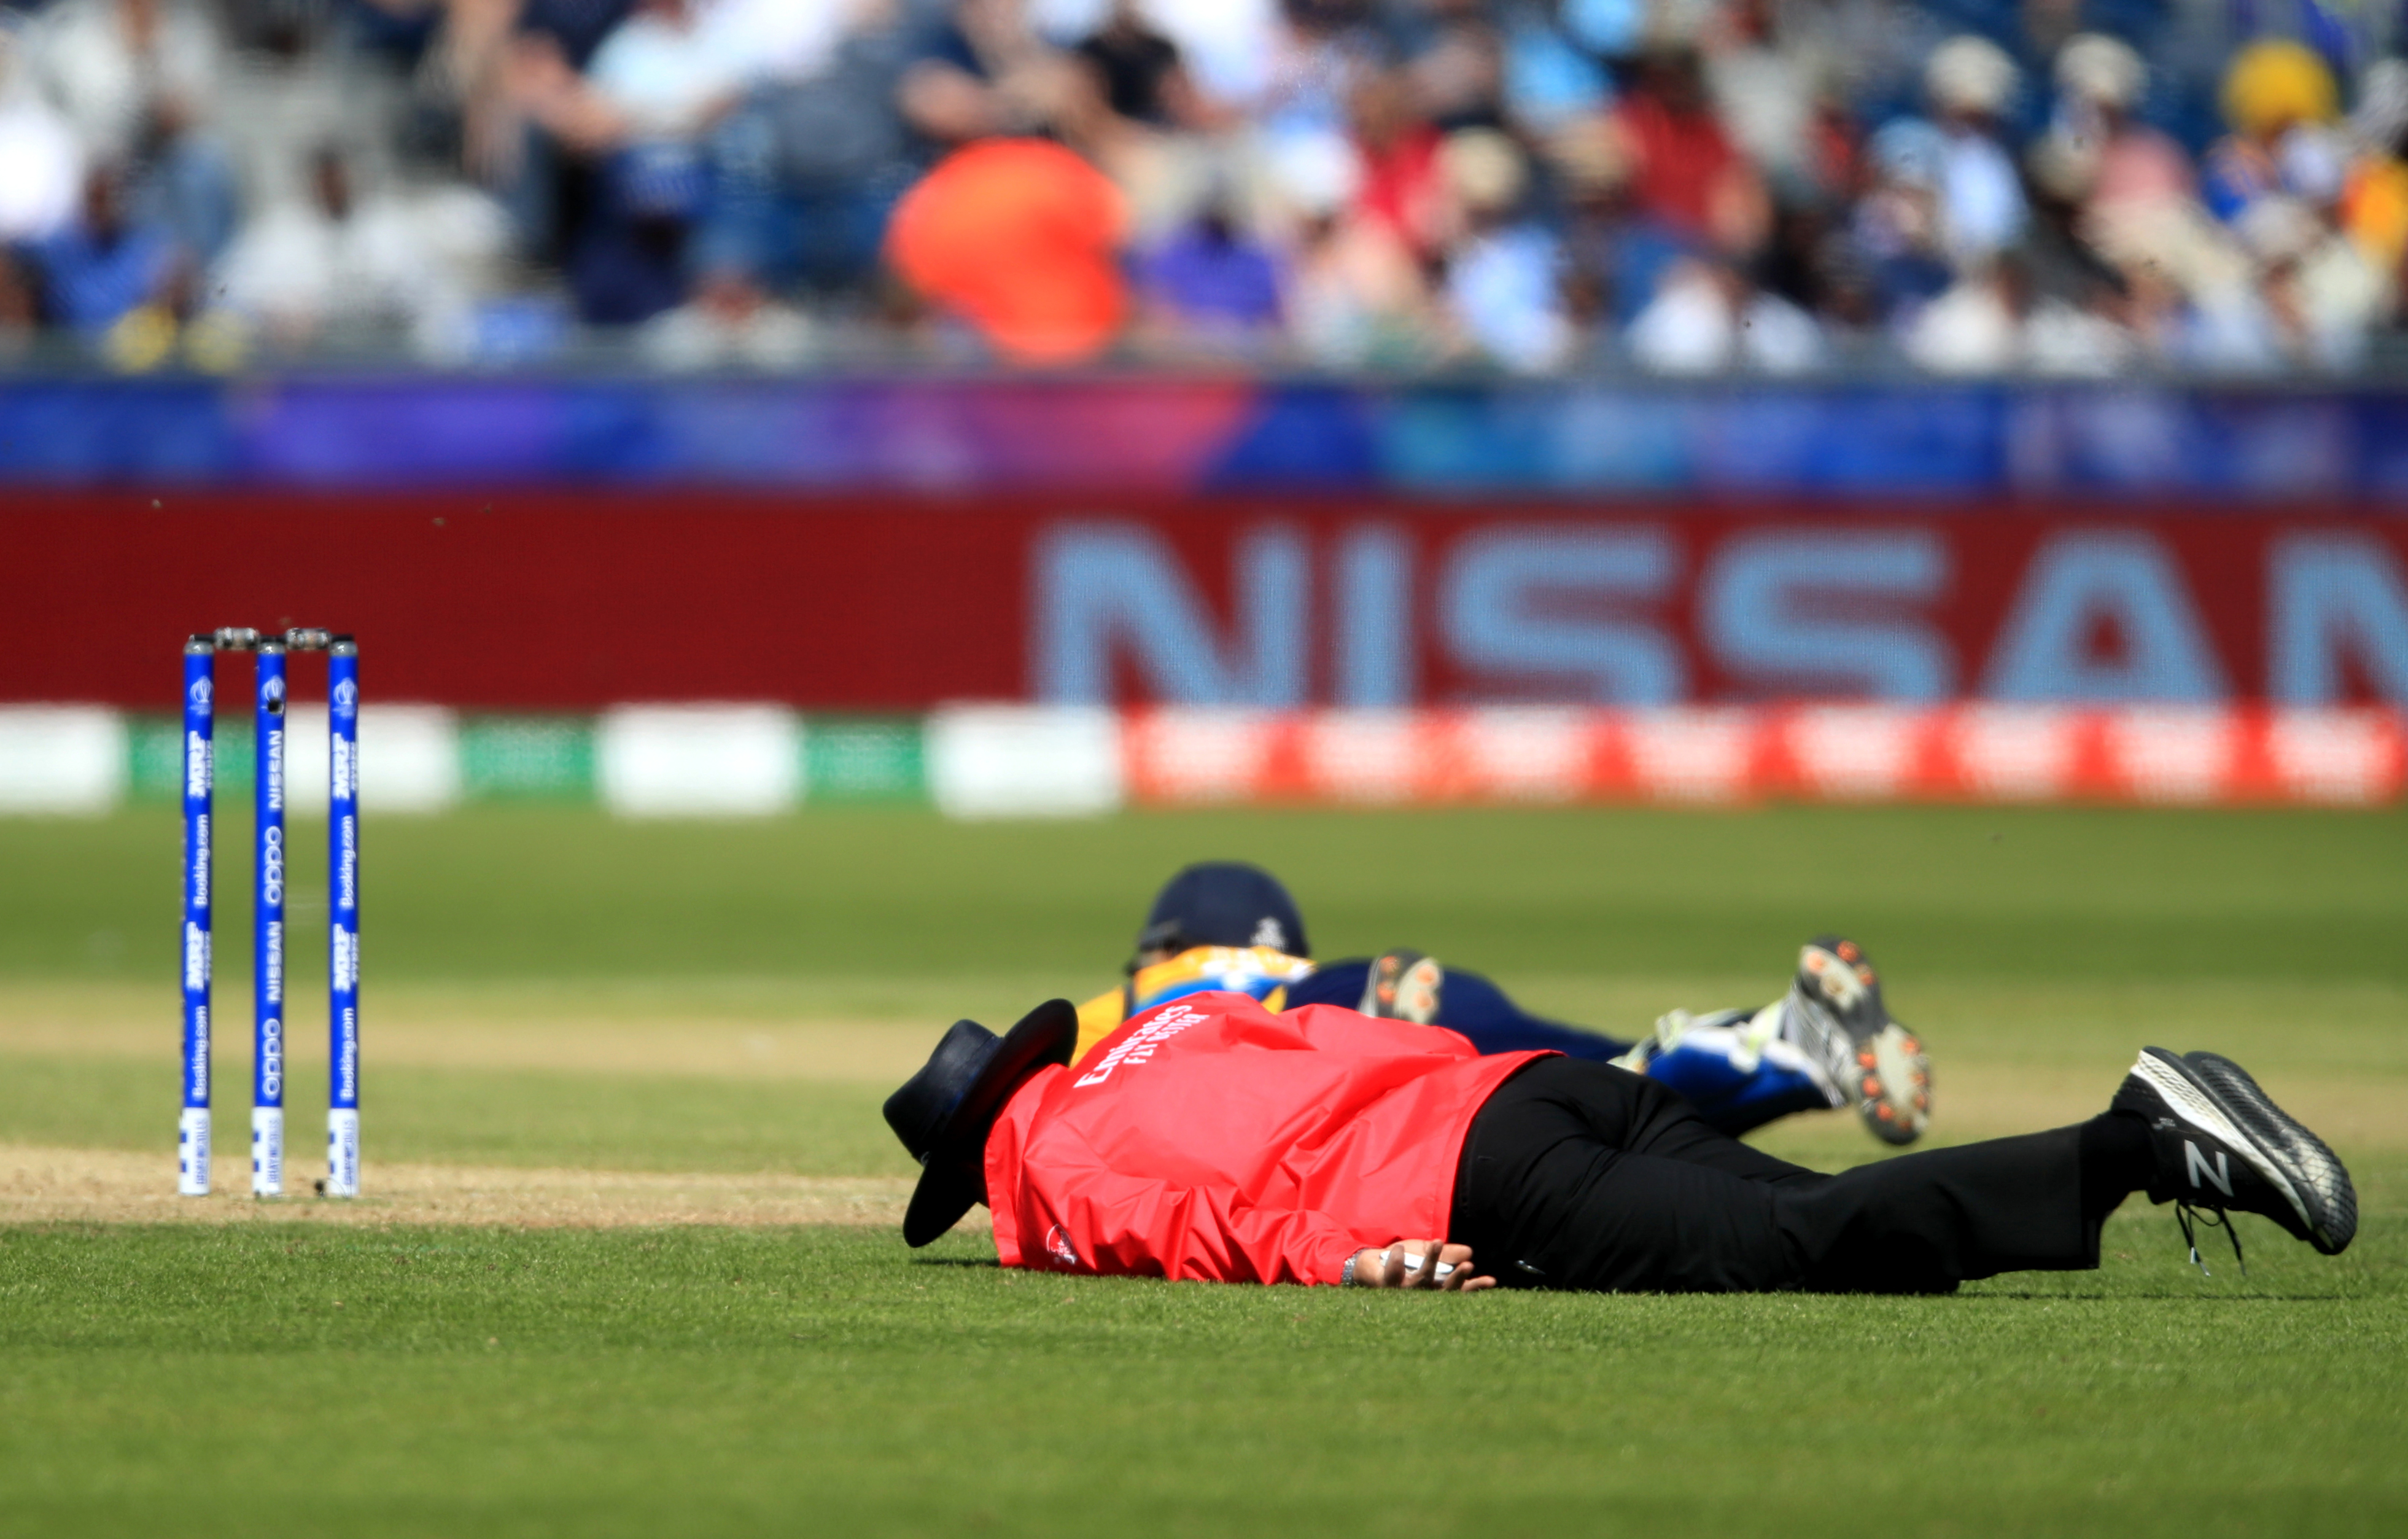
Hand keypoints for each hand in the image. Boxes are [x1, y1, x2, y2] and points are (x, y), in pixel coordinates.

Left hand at [1353, 1240, 1493, 1291]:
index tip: (1491, 1280)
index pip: (1460, 1290)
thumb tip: (1469, 1252)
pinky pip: (1394, 1274)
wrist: (1372, 1262)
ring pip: (1421, 1280)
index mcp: (1436, 1287)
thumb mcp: (1429, 1252)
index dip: (1476, 1286)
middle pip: (1444, 1290)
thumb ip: (1448, 1253)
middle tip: (1468, 1265)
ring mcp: (1405, 1291)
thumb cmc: (1405, 1261)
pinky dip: (1397, 1260)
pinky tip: (1399, 1248)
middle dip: (1456, 1278)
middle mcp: (1423, 1294)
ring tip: (1437, 1242)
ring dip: (1430, 1262)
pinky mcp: (1387, 1285)